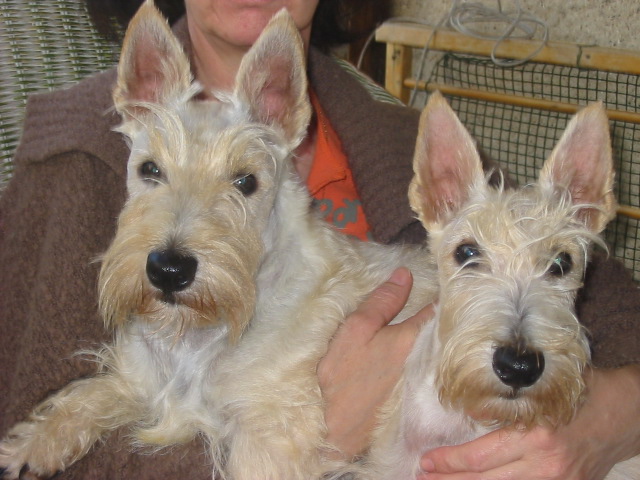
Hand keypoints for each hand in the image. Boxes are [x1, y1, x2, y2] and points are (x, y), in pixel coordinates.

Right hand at [318, 267, 434, 458]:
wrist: (338, 432)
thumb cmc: (345, 377)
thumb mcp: (356, 331)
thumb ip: (382, 301)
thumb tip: (404, 274)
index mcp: (419, 337)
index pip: (443, 307)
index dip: (446, 292)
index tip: (447, 281)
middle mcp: (435, 358)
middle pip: (450, 329)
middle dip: (450, 315)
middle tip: (453, 298)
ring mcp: (435, 381)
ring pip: (447, 348)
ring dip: (446, 336)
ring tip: (444, 323)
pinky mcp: (432, 401)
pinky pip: (444, 369)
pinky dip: (441, 358)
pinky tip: (435, 354)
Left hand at [418, 365, 639, 479]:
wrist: (628, 414)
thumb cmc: (584, 392)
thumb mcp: (544, 388)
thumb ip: (510, 402)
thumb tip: (471, 410)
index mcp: (535, 435)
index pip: (481, 456)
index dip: (450, 462)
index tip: (426, 461)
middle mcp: (544, 464)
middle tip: (421, 478)